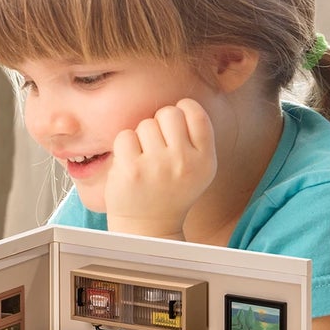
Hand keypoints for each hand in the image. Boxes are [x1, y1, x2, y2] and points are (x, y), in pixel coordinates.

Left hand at [104, 98, 216, 237]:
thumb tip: (180, 104)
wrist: (148, 226)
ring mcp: (157, 165)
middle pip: (169, 113)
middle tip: (156, 144)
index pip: (196, 112)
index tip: (175, 125)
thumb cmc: (170, 191)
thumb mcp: (198, 168)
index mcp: (205, 159)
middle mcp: (184, 161)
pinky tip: (130, 162)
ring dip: (141, 136)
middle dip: (159, 122)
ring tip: (144, 158)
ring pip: (145, 123)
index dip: (182, 110)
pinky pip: (125, 135)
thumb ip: (195, 138)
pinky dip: (124, 145)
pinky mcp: (131, 169)